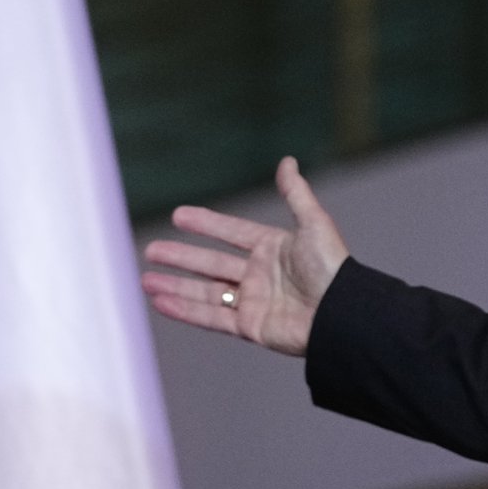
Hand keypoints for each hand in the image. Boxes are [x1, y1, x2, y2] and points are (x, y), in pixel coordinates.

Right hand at [141, 156, 348, 355]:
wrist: (341, 315)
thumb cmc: (332, 269)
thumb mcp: (313, 224)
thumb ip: (295, 194)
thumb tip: (287, 161)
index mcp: (273, 249)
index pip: (232, 233)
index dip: (206, 224)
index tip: (178, 216)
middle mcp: (260, 276)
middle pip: (211, 264)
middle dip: (180, 257)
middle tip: (151, 250)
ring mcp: (253, 303)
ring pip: (205, 292)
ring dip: (175, 285)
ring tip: (145, 280)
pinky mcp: (250, 327)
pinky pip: (211, 317)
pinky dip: (185, 310)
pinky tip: (161, 302)